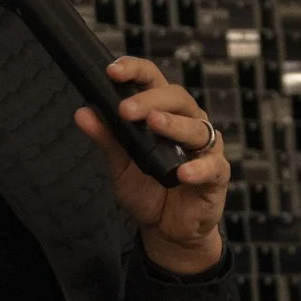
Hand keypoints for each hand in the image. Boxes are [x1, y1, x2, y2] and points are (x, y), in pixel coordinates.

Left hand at [72, 56, 226, 273]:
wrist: (167, 230)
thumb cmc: (149, 191)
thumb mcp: (121, 165)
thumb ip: (107, 139)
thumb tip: (84, 113)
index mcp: (164, 113)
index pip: (152, 81)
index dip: (135, 70)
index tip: (112, 71)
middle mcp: (188, 123)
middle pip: (176, 98)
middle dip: (150, 100)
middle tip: (125, 110)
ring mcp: (205, 149)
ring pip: (196, 128)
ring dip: (174, 125)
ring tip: (154, 124)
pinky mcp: (217, 175)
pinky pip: (212, 167)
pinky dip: (198, 168)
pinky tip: (183, 172)